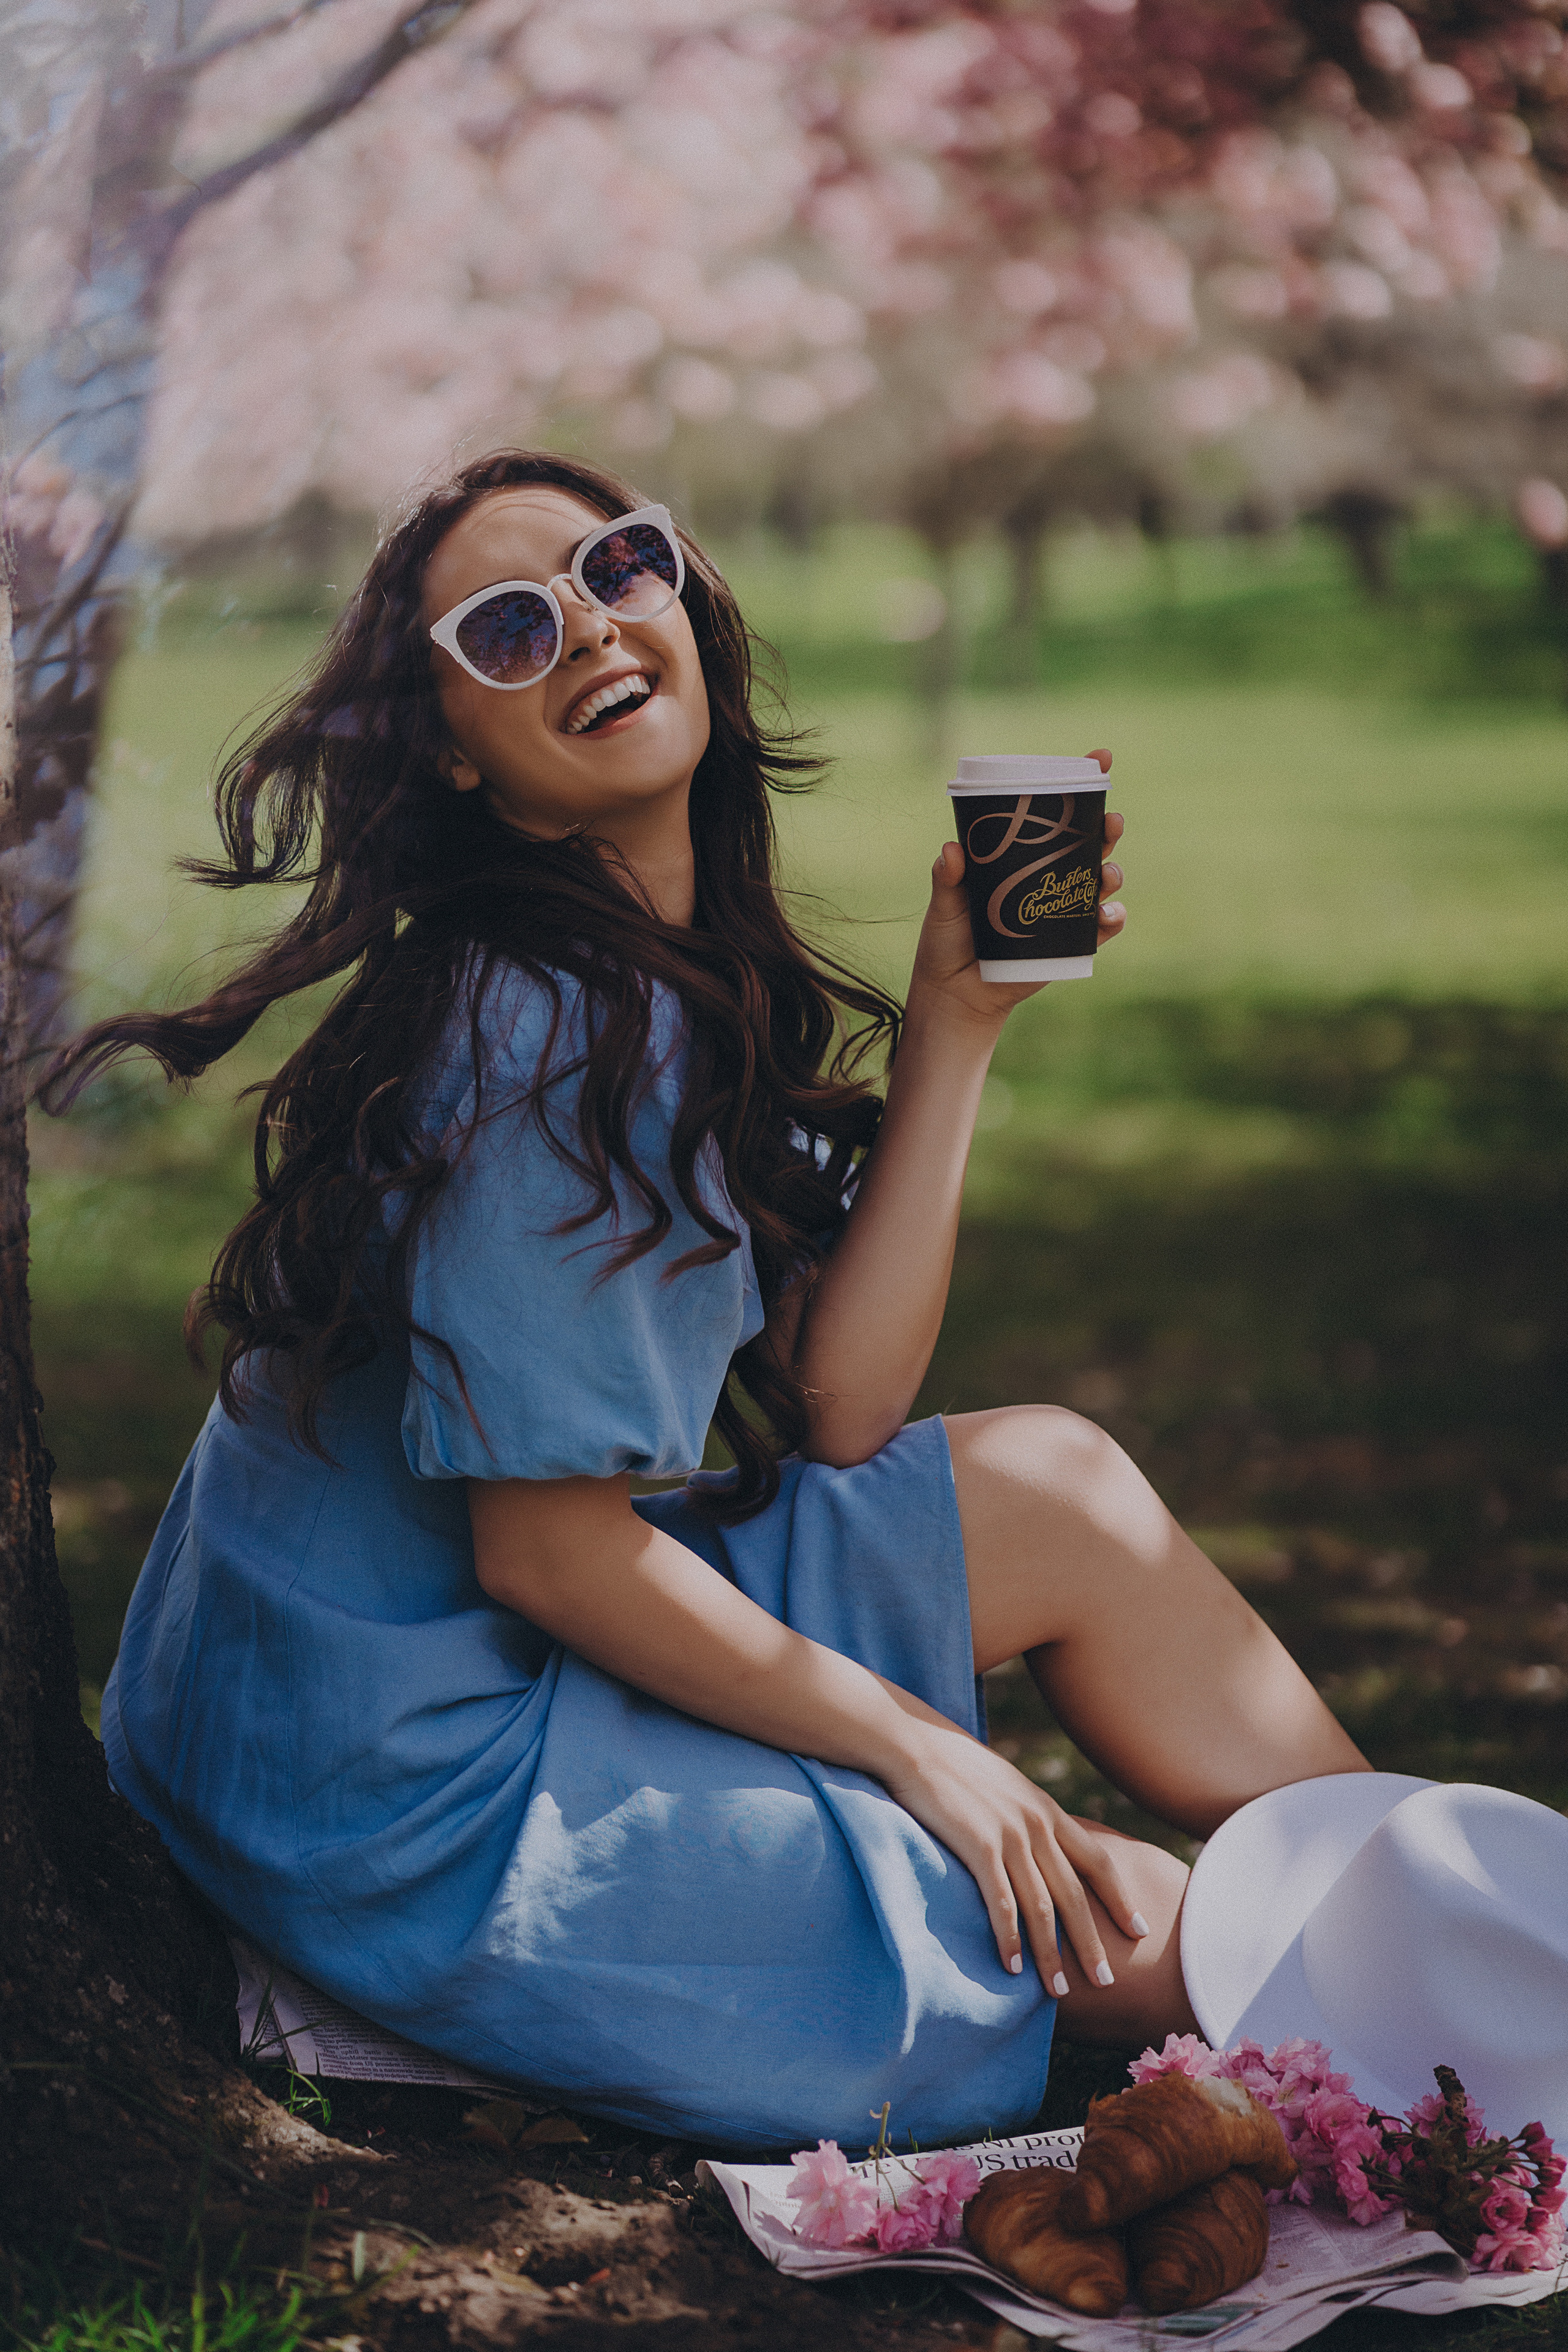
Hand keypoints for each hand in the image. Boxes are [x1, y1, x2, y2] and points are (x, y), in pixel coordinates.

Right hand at [881, 1715, 1144, 1988]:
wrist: (917, 1743)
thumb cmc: (955, 1765)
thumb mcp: (1007, 1786)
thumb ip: (1027, 1814)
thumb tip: (1037, 1843)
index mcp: (1047, 1810)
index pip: (1099, 1862)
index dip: (1121, 1898)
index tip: (1139, 1930)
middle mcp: (1037, 1824)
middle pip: (1075, 1894)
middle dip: (1092, 1942)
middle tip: (1106, 1981)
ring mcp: (1010, 1835)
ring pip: (1042, 1906)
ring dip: (1051, 1953)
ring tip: (1059, 1991)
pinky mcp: (978, 1846)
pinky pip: (1001, 1903)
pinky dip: (1010, 1939)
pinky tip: (1012, 1968)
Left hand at [910, 749, 1124, 1029]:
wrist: (954, 995)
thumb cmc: (948, 942)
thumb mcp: (945, 904)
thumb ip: (948, 878)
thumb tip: (951, 849)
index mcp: (1022, 857)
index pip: (1057, 815)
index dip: (1084, 785)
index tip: (1101, 758)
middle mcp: (1048, 878)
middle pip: (1090, 843)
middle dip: (1108, 828)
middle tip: (1111, 820)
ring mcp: (1062, 910)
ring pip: (1100, 882)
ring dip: (1112, 873)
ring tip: (1107, 874)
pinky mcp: (1068, 944)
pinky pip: (1099, 929)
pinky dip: (1111, 920)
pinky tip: (1108, 914)